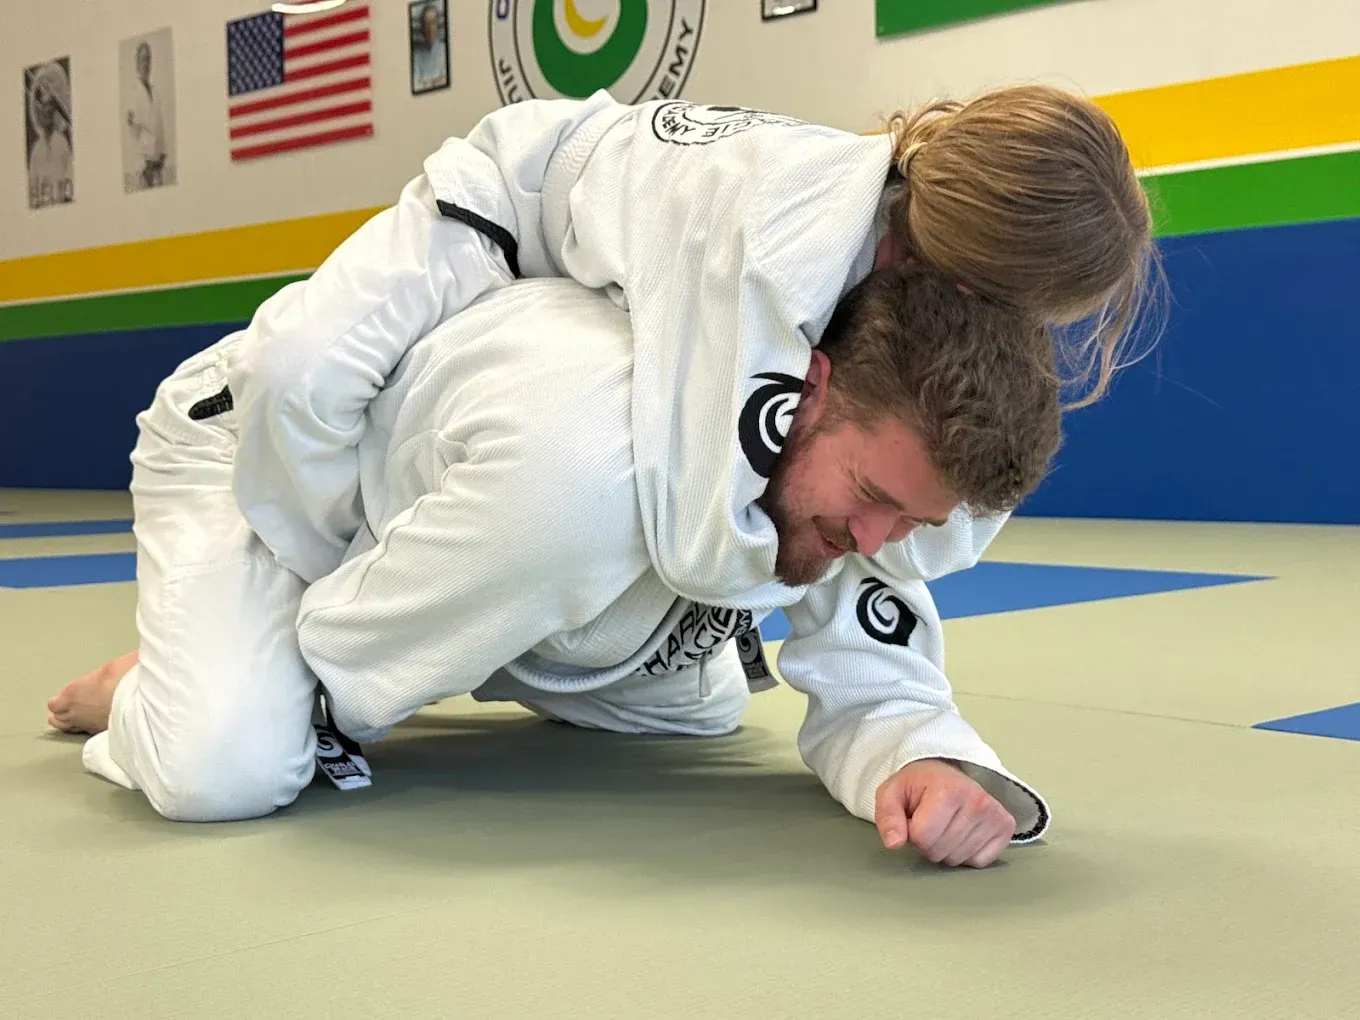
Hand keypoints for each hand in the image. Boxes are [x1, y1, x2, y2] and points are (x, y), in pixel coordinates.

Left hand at [875, 758, 1014, 867]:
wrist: (946, 773)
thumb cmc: (918, 785)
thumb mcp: (892, 793)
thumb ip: (887, 816)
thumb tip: (894, 843)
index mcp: (948, 790)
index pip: (922, 837)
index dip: (911, 832)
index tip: (915, 816)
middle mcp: (977, 801)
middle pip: (939, 851)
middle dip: (928, 842)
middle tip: (931, 821)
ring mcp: (995, 815)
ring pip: (957, 860)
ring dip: (946, 848)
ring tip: (945, 824)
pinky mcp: (1006, 827)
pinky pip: (979, 862)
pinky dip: (966, 854)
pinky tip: (963, 833)